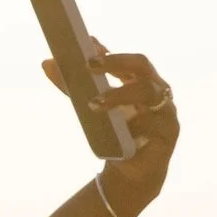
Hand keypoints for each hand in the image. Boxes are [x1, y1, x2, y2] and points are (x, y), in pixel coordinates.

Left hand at [40, 41, 179, 216]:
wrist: (133, 171)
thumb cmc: (116, 134)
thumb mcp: (92, 108)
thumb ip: (73, 87)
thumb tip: (47, 63)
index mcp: (140, 81)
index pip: (127, 59)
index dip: (109, 52)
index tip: (88, 45)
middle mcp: (157, 90)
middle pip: (142, 66)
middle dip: (116, 62)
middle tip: (89, 65)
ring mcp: (166, 109)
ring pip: (147, 93)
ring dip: (119, 96)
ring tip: (94, 103)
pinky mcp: (170, 132)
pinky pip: (153, 124)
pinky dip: (135, 127)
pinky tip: (122, 132)